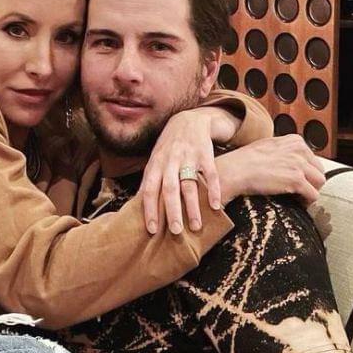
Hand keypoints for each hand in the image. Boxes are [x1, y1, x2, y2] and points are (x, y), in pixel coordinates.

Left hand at [140, 106, 239, 234]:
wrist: (188, 121)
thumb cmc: (168, 148)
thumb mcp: (155, 161)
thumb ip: (149, 182)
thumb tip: (136, 206)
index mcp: (155, 165)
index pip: (150, 190)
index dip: (150, 210)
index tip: (152, 230)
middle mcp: (170, 162)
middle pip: (170, 190)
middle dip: (172, 211)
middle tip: (175, 232)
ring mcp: (188, 157)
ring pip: (189, 184)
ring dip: (192, 206)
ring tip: (195, 226)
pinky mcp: (205, 154)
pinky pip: (210, 174)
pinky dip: (212, 190)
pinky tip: (215, 206)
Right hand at [216, 135, 325, 205]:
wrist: (236, 170)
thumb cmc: (244, 161)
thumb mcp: (267, 147)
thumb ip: (282, 151)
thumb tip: (288, 162)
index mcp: (294, 141)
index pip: (312, 158)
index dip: (306, 172)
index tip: (299, 179)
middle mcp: (299, 150)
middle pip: (318, 170)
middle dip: (311, 182)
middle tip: (301, 190)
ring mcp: (299, 165)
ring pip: (319, 182)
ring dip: (311, 191)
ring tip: (299, 198)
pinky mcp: (297, 180)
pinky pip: (313, 195)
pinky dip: (307, 202)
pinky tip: (297, 203)